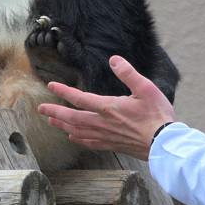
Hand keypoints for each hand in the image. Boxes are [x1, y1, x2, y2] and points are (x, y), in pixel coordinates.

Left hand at [38, 55, 175, 160]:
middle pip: (72, 117)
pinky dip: (78, 139)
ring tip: (51, 121)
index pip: (80, 98)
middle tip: (40, 109)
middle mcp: (103, 123)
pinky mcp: (113, 145)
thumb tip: (114, 59)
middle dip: (55, 112)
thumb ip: (128, 73)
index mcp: (108, 107)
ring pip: (78, 131)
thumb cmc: (157, 115)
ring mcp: (106, 136)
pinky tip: (73, 137)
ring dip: (62, 125)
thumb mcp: (146, 88)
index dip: (63, 91)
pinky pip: (90, 143)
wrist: (164, 144)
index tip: (51, 85)